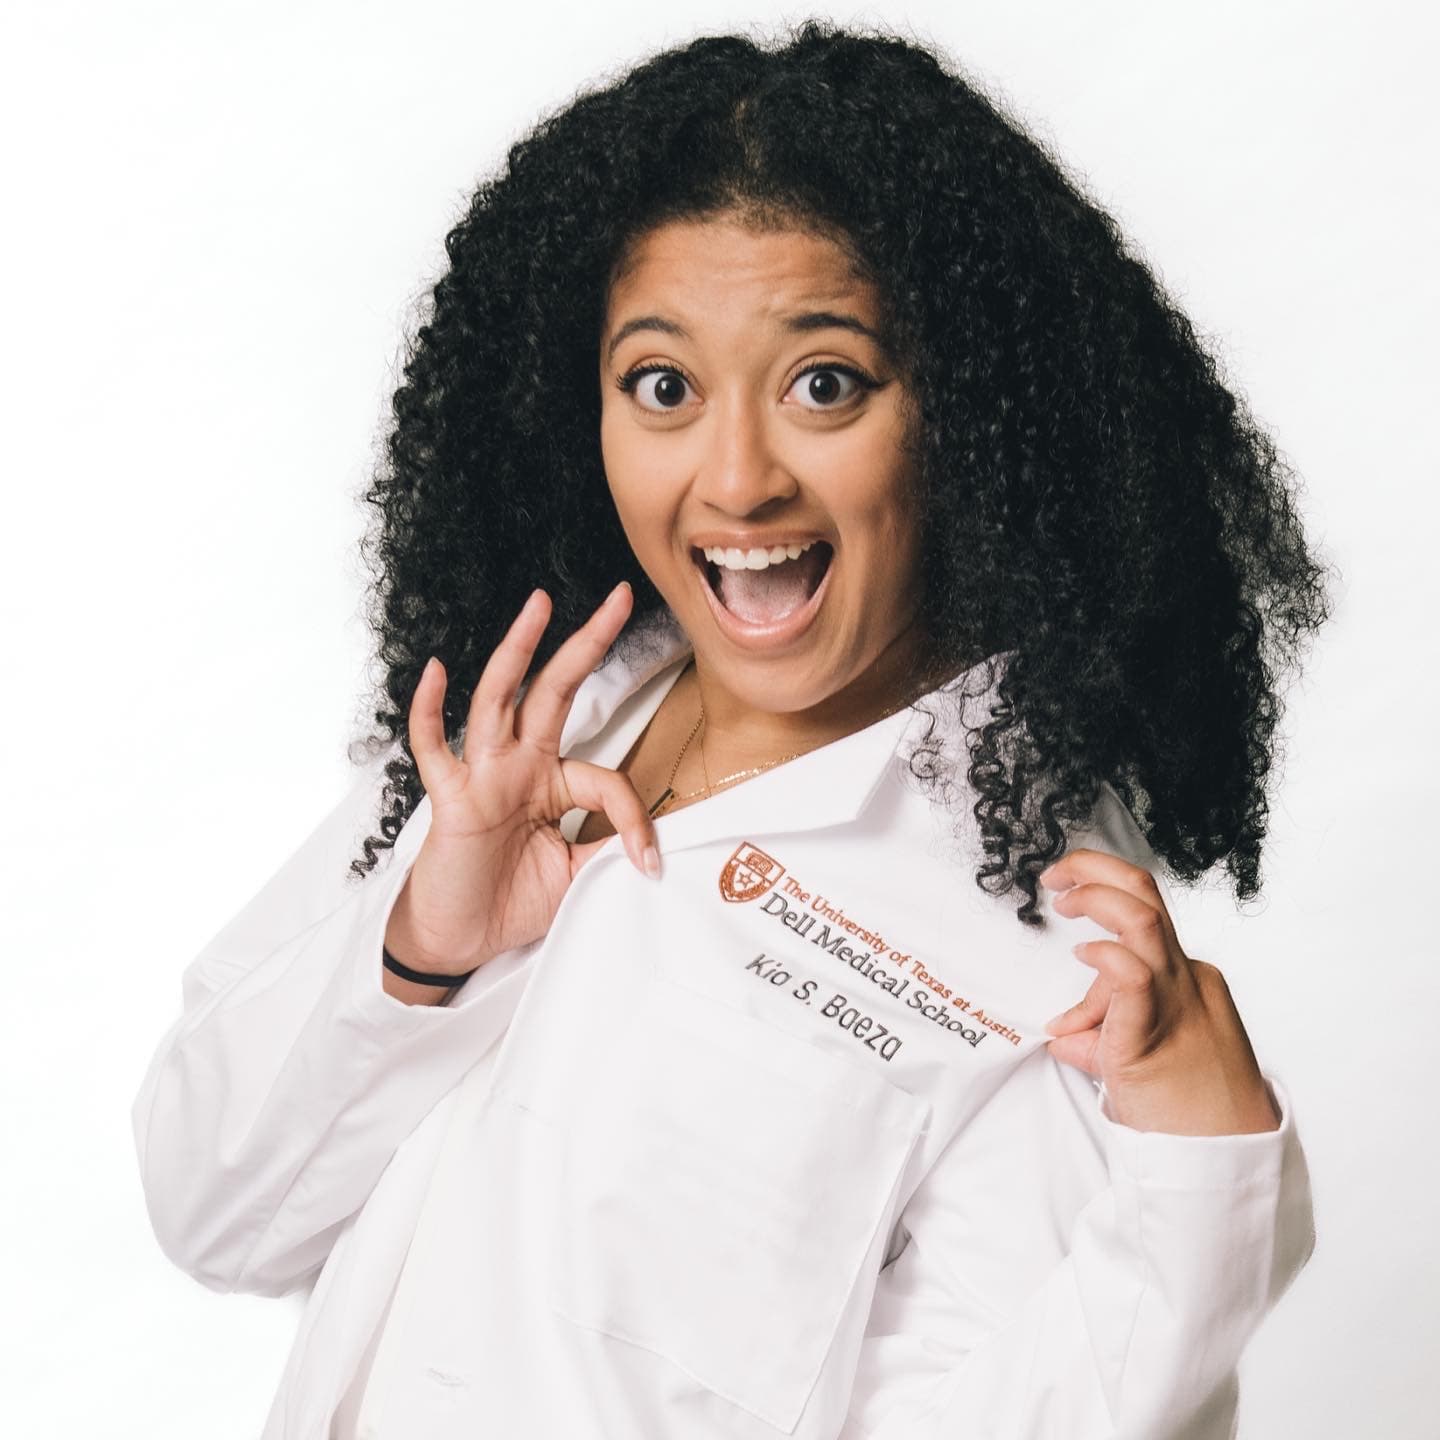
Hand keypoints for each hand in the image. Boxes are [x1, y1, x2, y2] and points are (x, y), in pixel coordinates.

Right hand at [389, 582, 659, 975]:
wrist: (458, 941)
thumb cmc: (509, 902)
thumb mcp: (575, 877)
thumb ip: (605, 850)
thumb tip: (652, 847)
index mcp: (553, 782)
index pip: (605, 777)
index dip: (633, 818)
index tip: (649, 861)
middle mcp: (519, 767)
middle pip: (555, 693)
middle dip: (586, 644)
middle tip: (619, 597)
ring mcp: (483, 776)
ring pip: (500, 701)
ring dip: (519, 652)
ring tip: (539, 605)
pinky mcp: (450, 799)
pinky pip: (434, 749)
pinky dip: (430, 711)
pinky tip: (435, 671)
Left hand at [1039, 849, 1280, 1135]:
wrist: (1221, 1161)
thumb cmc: (1184, 1112)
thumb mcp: (1136, 1058)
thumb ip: (1099, 1034)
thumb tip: (1062, 1028)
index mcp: (1188, 979)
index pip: (1140, 922)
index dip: (1096, 916)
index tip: (1070, 909)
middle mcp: (1186, 979)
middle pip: (1147, 896)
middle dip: (1097, 869)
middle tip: (1057, 875)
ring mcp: (1175, 1002)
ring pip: (1143, 920)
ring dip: (1095, 895)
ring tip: (1065, 900)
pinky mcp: (1151, 1033)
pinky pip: (1134, 977)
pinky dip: (1105, 956)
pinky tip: (1085, 955)